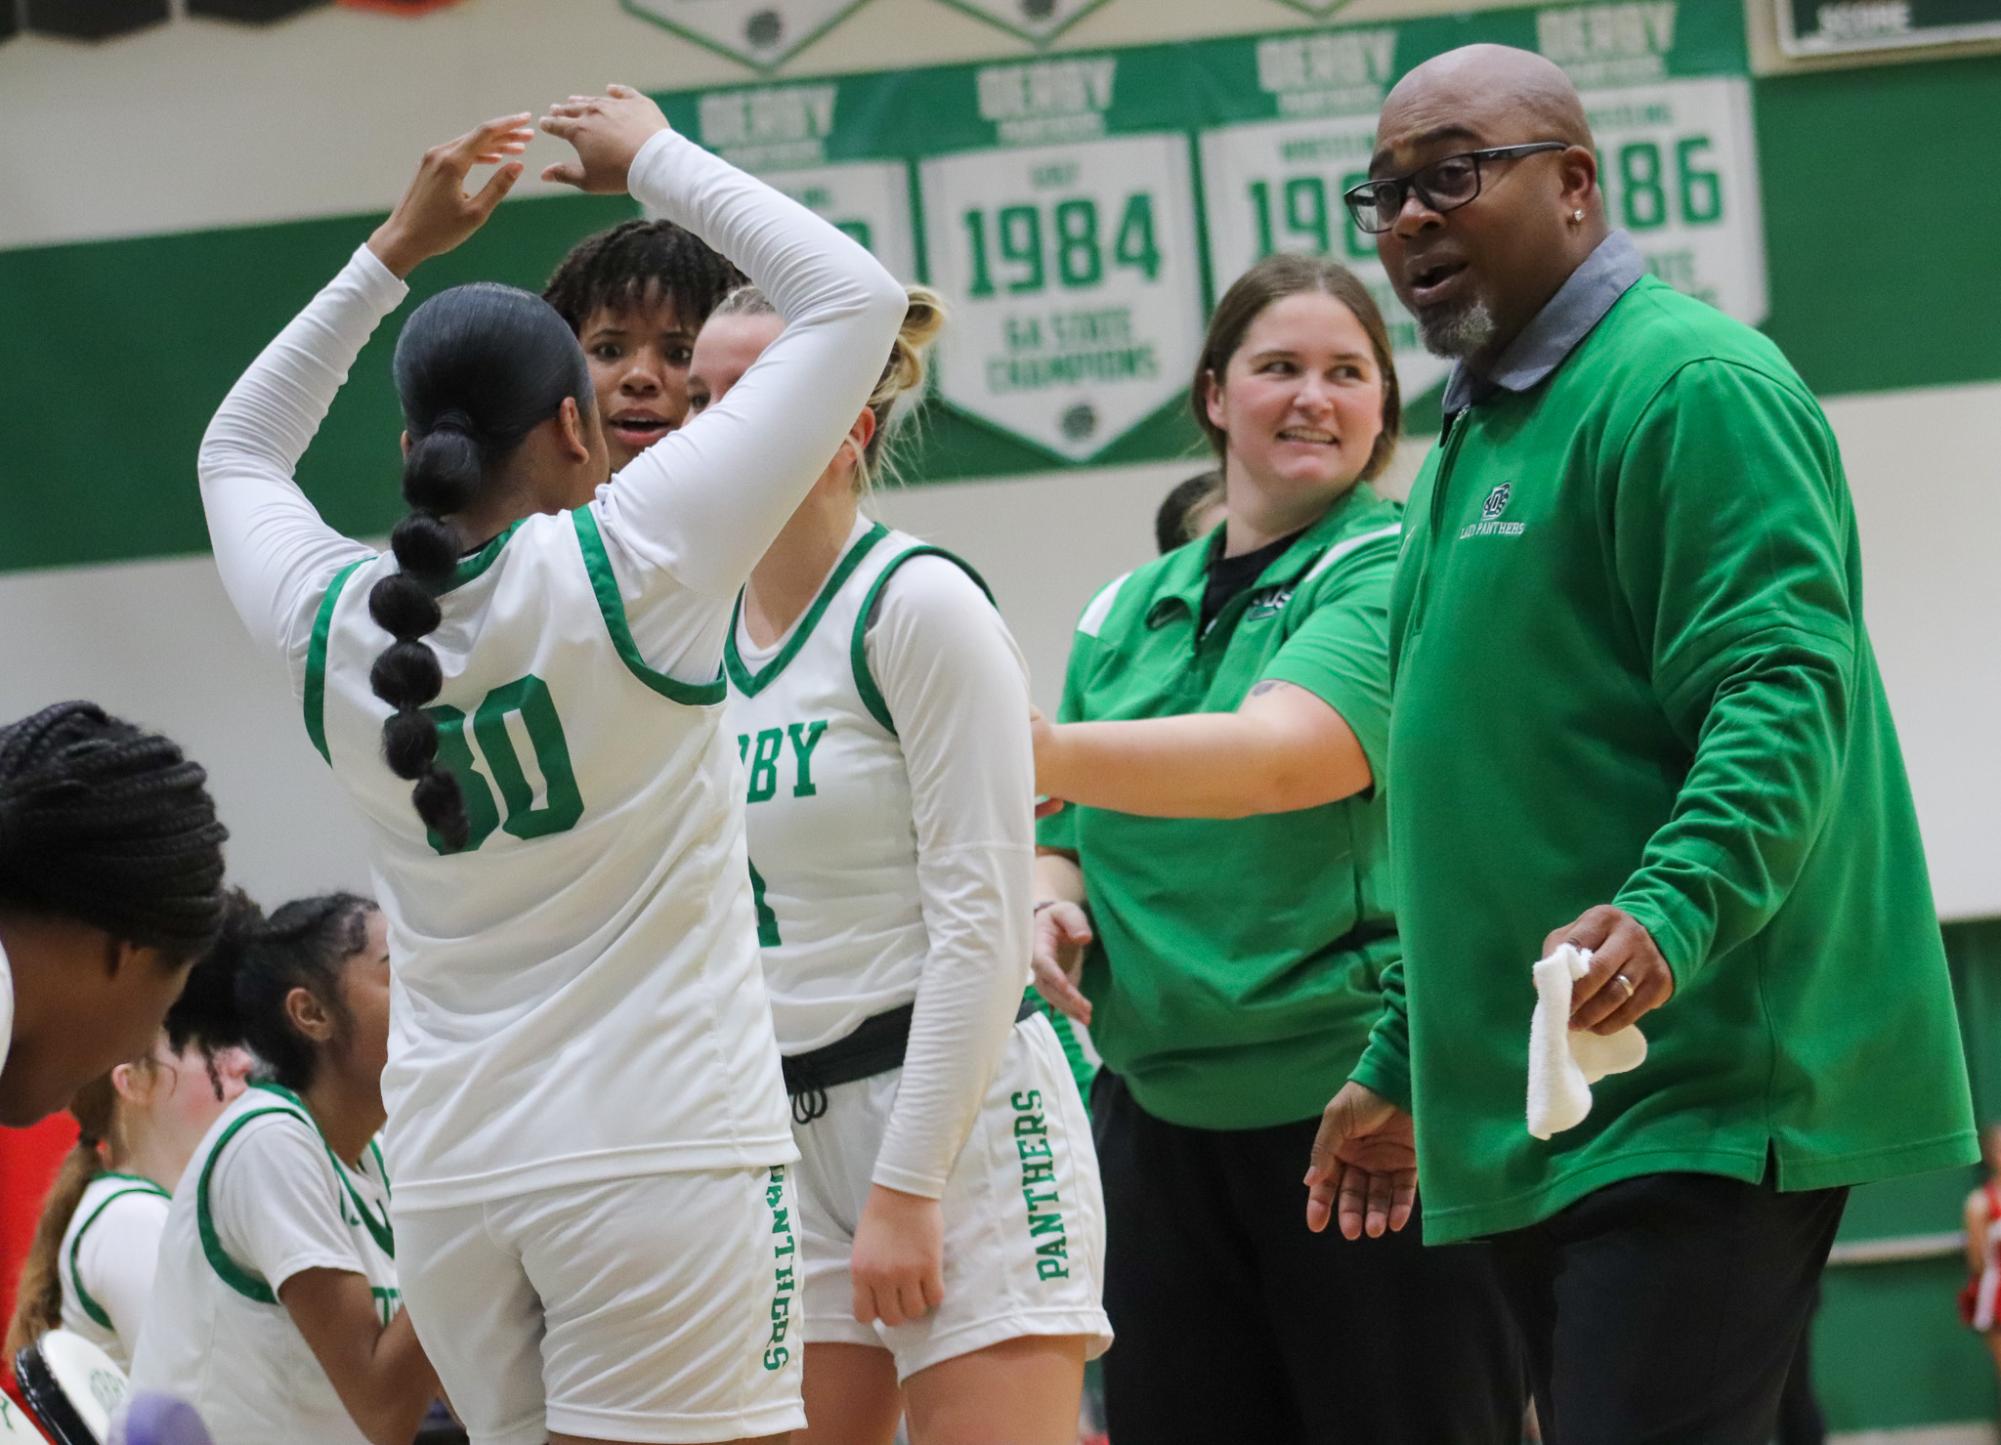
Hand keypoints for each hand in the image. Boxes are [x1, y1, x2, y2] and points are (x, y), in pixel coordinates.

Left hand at [366, 115, 531, 278]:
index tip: (527, 119)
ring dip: (493, 145)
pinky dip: (477, 153)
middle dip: (505, 135)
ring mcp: (432, 159)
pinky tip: (492, 158)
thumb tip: (518, 165)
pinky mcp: (428, 167)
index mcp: (452, 163)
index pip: (485, 134)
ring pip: (468, 144)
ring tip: (517, 149)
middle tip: (529, 137)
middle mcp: (440, 154)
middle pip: (478, 136)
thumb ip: (498, 187)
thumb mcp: (475, 214)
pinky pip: (457, 153)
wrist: (402, 239)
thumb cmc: (439, 231)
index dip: (509, 125)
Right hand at [538, 84, 670, 193]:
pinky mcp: (637, 103)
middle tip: (555, 108)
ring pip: (595, 100)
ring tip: (574, 99)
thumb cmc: (618, 174)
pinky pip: (623, 92)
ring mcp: (615, 105)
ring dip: (583, 100)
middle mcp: (594, 112)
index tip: (543, 123)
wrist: (652, 161)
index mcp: (579, 130)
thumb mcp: (589, 180)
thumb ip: (565, 174)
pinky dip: (616, 91)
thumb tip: (543, 174)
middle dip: (562, 110)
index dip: (549, 125)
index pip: (557, 125)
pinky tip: (610, 89)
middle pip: (573, 110)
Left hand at [850, 1184, 943, 1327]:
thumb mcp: (861, 1249)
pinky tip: (931, 1281)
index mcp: (861, 1273)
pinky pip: (935, 1297)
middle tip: (903, 1297)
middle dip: (899, 1311)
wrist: (903, 1192)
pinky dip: (934, 1294)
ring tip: (918, 1288)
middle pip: (893, 1318)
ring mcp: (907, 1274)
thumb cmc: (879, 1216)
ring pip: (915, 1311)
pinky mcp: (930, 1266)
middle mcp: (882, 1278)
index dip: (876, 1313)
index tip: (883, 1303)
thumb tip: (877, 1299)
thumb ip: (867, 1275)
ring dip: (917, 1303)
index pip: (865, 1315)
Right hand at [1030, 901, 1093, 1024]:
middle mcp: (1037, 965)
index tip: (1067, 987)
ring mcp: (1044, 977)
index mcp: (1037, 946)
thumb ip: (1074, 921)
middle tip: (1085, 1009)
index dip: (1054, 976)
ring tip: (1087, 1019)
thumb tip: (1084, 938)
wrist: (1051, 925)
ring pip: (1052, 997)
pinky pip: (1059, 999)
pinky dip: (1070, 1009)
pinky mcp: (1054, 984)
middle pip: (1048, 986)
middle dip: (1065, 999)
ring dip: (1069, 1009)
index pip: (1044, 964)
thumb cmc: (1058, 916)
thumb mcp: (1066, 911)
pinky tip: (1084, 1018)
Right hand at [1304, 1081, 1415, 1238]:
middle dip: (1351, 1213)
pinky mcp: (1411, 1163)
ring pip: (1379, 1197)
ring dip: (1376, 1214)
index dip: (1320, 1203)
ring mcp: (1387, 1162)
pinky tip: (1396, 1221)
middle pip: (1353, 1194)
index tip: (1316, 1224)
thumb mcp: (1337, 1118)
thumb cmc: (1364, 1094)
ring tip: (1376, 1229)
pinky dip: (1400, 1207)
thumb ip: (1323, 1149)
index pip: (1327, 1182)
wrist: (1402, 1078)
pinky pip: (1404, 1190)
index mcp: (1340, 1149)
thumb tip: (1309, 1181)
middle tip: (1352, 1231)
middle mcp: (1362, 1159)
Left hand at [1543, 905, 1673, 1034]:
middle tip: (1562, 1014)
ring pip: (1616, 995)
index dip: (1561, 971)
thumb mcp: (1578, 934)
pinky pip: (1632, 1012)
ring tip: (1576, 1024)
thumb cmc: (1602, 940)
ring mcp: (1648, 959)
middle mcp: (1629, 935)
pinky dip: (1610, 1024)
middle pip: (1599, 971)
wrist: (1653, 941)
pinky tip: (1596, 1027)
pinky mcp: (1660, 983)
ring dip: (1591, 1016)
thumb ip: (1557, 952)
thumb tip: (1542, 987)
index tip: (1550, 993)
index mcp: (1603, 918)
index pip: (1576, 943)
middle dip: (1577, 997)